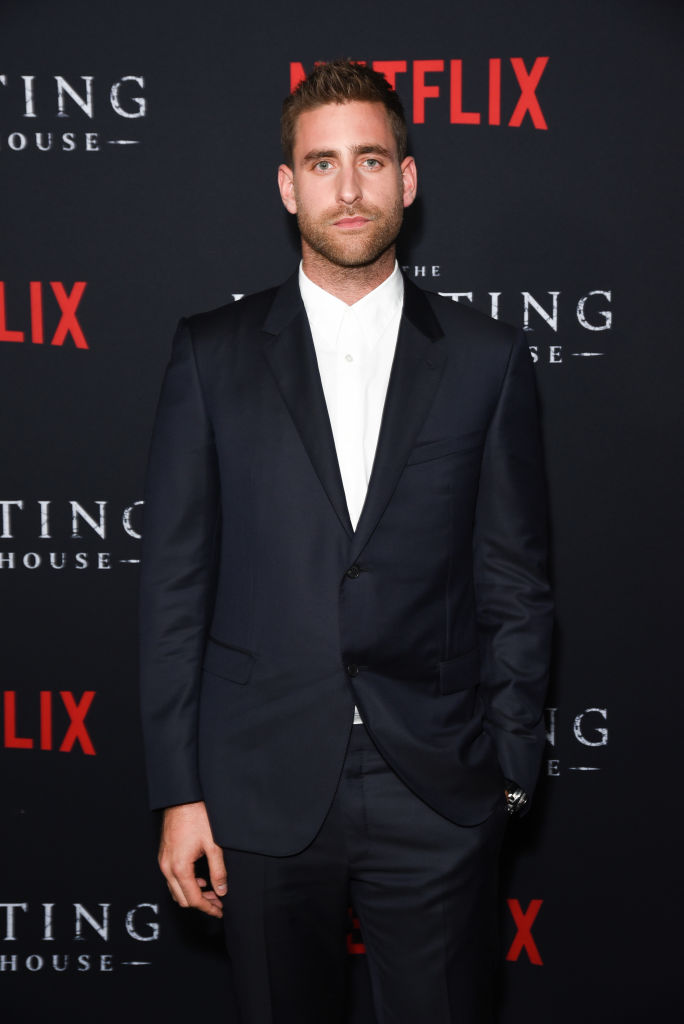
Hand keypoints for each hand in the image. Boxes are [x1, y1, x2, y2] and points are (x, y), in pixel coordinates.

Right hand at [158, 801, 226, 918]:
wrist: (182, 798)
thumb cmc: (198, 817)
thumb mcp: (214, 845)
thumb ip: (218, 871)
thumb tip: (222, 891)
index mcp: (179, 867)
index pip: (193, 898)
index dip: (208, 907)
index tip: (220, 911)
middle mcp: (167, 867)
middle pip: (182, 898)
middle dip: (201, 903)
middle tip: (218, 903)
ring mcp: (163, 861)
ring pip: (176, 889)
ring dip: (193, 894)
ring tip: (212, 892)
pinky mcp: (164, 855)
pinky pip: (172, 878)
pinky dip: (185, 884)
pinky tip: (200, 880)